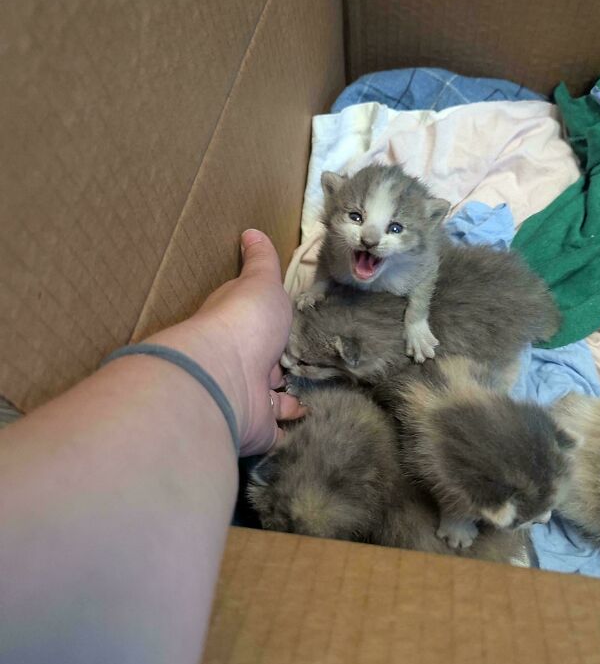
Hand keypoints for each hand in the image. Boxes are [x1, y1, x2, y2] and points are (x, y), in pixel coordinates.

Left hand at [149, 230, 304, 454]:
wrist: (225, 376)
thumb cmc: (242, 322)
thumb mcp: (258, 282)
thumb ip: (260, 261)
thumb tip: (250, 231)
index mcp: (239, 329)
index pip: (256, 328)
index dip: (269, 329)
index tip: (286, 331)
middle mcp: (240, 365)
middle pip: (263, 367)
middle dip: (278, 369)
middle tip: (302, 369)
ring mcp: (248, 399)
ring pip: (270, 402)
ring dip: (286, 402)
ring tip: (311, 399)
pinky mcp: (257, 429)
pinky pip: (277, 432)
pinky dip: (289, 430)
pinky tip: (309, 426)